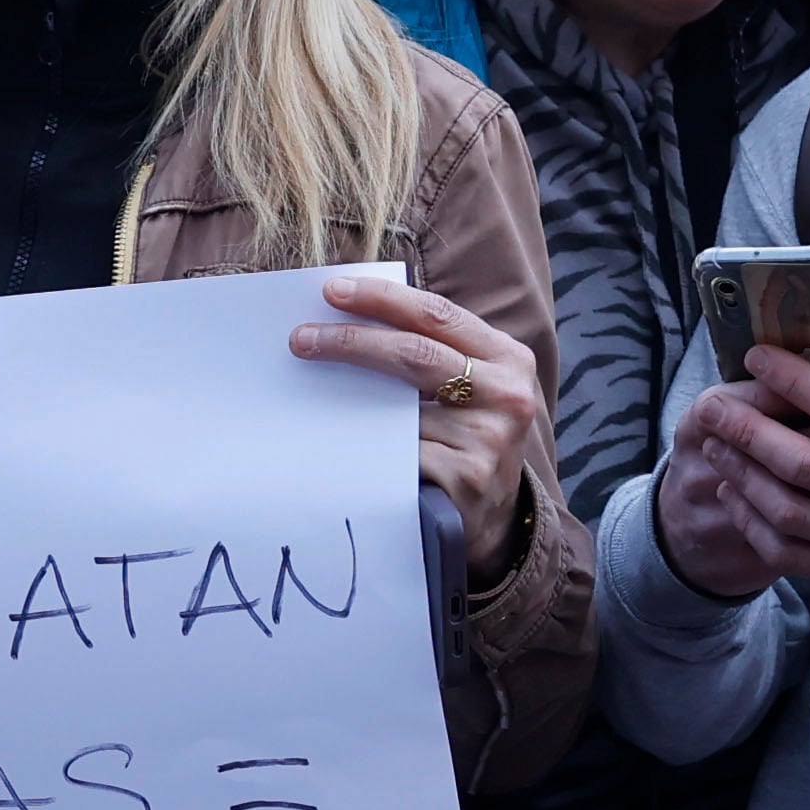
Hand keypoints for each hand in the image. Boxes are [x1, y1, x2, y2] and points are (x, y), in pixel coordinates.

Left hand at [287, 275, 549, 576]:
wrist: (493, 517)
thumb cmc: (466, 438)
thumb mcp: (468, 388)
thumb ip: (432, 354)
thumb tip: (350, 317)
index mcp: (508, 359)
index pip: (438, 315)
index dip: (383, 299)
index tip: (332, 291)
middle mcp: (508, 395)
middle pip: (416, 354)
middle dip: (352, 341)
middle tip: (301, 338)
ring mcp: (489, 439)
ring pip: (401, 409)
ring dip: (349, 402)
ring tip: (309, 390)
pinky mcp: (466, 478)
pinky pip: (400, 454)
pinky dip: (365, 448)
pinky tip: (341, 446)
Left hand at [668, 339, 809, 606]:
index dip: (795, 381)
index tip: (759, 356)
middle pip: (802, 463)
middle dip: (747, 429)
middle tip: (714, 402)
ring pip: (787, 510)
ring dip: (741, 473)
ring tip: (715, 443)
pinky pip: (789, 553)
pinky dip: (751, 523)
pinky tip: (733, 492)